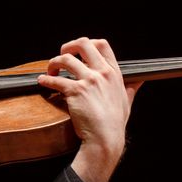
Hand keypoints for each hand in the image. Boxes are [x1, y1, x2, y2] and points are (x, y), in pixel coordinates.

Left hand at [35, 37, 138, 181]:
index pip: (102, 44)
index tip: (78, 51)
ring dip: (54, 62)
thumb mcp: (127, 101)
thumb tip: (140, 80)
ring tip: (50, 71)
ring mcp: (89, 81)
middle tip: (61, 54)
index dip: (88, 43)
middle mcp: (102, 73)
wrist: (105, 138)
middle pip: (83, 44)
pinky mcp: (75, 91)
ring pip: (65, 59)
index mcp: (114, 73)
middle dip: (68, 46)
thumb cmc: (115, 124)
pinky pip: (55, 80)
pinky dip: (45, 80)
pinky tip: (42, 82)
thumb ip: (131, 88)